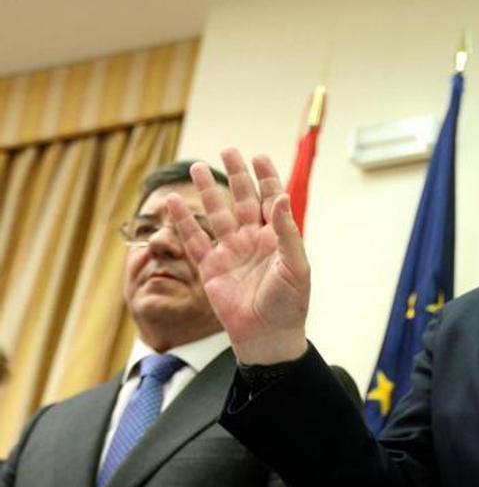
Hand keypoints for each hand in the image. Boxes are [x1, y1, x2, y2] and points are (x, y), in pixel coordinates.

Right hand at [169, 148, 309, 363]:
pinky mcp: (211, 268)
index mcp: (277, 238)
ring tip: (198, 168)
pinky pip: (194, 240)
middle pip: (243, 200)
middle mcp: (253, 240)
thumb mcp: (295, 266)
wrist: (268, 335)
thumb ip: (287, 232)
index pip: (272, 200)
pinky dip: (183, 222)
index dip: (266, 179)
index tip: (259, 157)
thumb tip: (281, 198)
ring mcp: (231, 252)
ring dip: (208, 192)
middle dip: (237, 176)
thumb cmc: (289, 303)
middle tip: (228, 151)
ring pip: (217, 214)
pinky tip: (173, 202)